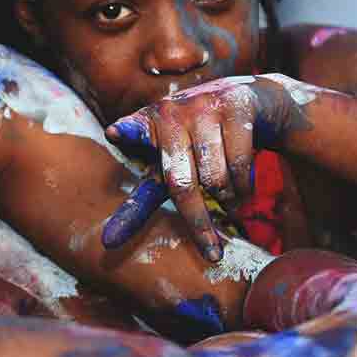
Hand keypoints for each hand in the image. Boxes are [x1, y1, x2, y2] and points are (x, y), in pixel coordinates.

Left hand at [102, 75, 303, 258]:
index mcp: (146, 125)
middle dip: (198, 223)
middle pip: (180, 182)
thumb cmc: (195, 144)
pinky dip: (246, 187)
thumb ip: (141, 199)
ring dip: (228, 200)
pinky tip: (244, 187)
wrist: (250, 103)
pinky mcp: (235, 104)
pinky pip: (241, 164)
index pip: (132, 133)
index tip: (113, 133)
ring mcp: (202, 105)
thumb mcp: (166, 166)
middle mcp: (170, 112)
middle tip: (212, 253)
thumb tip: (106, 242)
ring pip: (216, 178)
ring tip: (230, 200)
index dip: (125, 133)